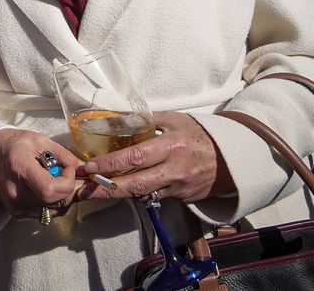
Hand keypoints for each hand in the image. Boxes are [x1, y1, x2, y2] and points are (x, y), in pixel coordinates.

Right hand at [0, 128, 80, 220]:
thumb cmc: (14, 144)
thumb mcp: (40, 141)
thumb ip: (64, 156)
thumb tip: (85, 169)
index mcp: (20, 168)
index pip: (50, 189)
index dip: (66, 182)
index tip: (68, 169)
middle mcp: (16, 192)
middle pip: (56, 201)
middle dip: (69, 188)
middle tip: (66, 173)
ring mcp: (16, 206)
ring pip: (55, 210)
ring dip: (63, 197)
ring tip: (55, 179)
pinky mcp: (18, 214)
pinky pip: (47, 214)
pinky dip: (53, 203)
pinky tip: (46, 188)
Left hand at [74, 111, 231, 203]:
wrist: (230, 159)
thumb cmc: (198, 134)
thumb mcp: (174, 119)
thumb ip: (145, 118)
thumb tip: (115, 114)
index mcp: (170, 146)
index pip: (136, 157)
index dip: (111, 164)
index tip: (90, 166)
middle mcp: (173, 170)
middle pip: (135, 184)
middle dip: (106, 188)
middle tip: (82, 188)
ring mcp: (177, 187)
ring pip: (141, 195)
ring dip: (116, 195)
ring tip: (92, 192)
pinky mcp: (180, 198)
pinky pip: (153, 197)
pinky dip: (135, 195)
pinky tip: (119, 191)